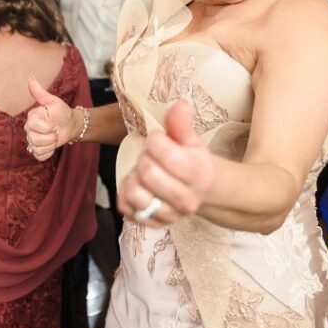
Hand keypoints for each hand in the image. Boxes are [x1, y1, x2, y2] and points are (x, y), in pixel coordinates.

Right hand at [23, 76, 77, 161]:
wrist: (70, 124)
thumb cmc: (61, 112)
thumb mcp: (53, 101)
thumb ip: (40, 93)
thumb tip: (30, 78)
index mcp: (31, 118)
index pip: (37, 127)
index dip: (49, 126)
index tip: (53, 121)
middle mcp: (28, 129)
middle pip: (36, 140)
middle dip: (51, 136)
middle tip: (55, 129)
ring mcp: (31, 140)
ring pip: (38, 148)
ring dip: (51, 144)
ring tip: (54, 136)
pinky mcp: (37, 150)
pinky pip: (40, 156)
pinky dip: (49, 152)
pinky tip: (52, 145)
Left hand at [117, 99, 214, 227]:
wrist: (202, 190)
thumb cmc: (193, 161)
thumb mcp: (191, 140)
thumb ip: (182, 123)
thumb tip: (180, 103)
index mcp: (199, 174)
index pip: (166, 154)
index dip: (156, 141)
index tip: (160, 141)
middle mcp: (187, 200)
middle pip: (148, 173)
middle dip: (145, 158)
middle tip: (151, 156)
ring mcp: (169, 215)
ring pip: (135, 194)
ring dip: (134, 177)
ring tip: (143, 171)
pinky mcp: (152, 224)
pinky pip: (126, 208)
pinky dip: (126, 193)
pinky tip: (138, 185)